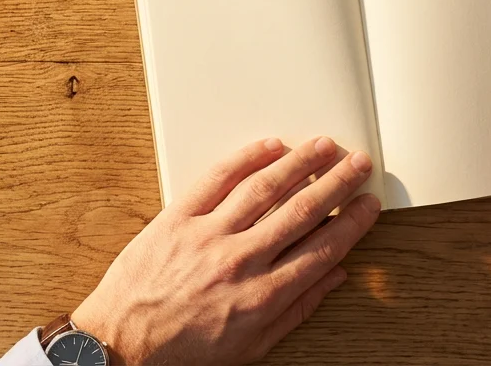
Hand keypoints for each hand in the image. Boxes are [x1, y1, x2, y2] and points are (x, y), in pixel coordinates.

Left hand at [70, 136, 379, 364]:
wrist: (122, 344)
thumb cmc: (183, 350)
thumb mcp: (251, 346)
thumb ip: (297, 309)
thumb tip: (334, 277)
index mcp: (262, 296)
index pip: (323, 249)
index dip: (352, 223)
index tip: (368, 206)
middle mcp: (240, 261)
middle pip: (302, 211)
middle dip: (336, 184)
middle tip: (358, 164)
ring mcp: (208, 235)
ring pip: (264, 188)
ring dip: (299, 163)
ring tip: (322, 146)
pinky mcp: (177, 218)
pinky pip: (216, 179)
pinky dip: (245, 159)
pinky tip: (269, 146)